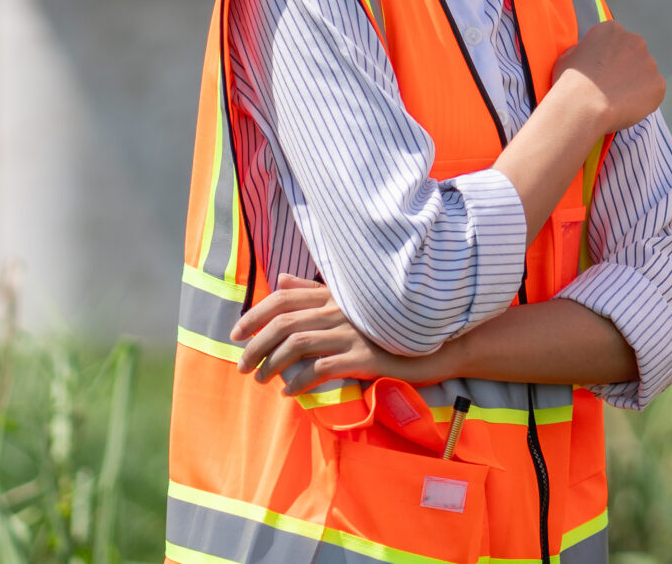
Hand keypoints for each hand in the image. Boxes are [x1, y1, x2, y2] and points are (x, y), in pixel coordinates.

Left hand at [236, 275, 440, 393]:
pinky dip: (299, 381)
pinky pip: (321, 368)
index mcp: (335, 295)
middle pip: (283, 323)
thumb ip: (316, 291)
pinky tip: (290, 392)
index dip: (255, 314)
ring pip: (297, 345)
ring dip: (271, 365)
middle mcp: (340, 310)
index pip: (284, 299)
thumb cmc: (389, 325)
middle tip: (242, 367)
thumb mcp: (351, 302)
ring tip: (262, 381)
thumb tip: (282, 280)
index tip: (236, 334)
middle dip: (256, 346)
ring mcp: (352, 333)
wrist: (434, 344)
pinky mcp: (364, 357)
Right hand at [547, 21, 663, 132]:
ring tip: (616, 101)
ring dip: (635, 84)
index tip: (602, 71)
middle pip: (634, 53)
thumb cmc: (569, 82)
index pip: (616, 40)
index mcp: (612, 29)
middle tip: (611, 87)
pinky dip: (644, 100)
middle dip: (626, 68)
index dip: (609, 57)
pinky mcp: (658, 84)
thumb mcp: (568, 56)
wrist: (583, 106)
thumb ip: (584, 50)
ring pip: (645, 74)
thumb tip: (588, 54)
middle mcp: (635, 40)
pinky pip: (653, 92)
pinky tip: (627, 108)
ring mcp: (650, 62)